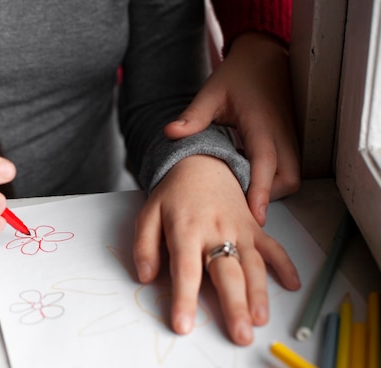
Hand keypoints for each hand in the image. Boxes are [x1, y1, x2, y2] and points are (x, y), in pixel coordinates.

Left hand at [133, 155, 299, 344]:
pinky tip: (292, 285)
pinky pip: (272, 247)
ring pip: (252, 264)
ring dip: (259, 293)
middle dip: (234, 306)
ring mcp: (239, 229)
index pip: (185, 271)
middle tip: (240, 336)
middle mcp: (215, 231)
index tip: (184, 326)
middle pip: (226, 273)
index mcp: (186, 230)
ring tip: (261, 320)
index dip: (184, 299)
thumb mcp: (148, 214)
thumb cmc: (172, 194)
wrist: (200, 163)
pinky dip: (285, 265)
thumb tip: (145, 278)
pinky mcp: (254, 227)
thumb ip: (144, 246)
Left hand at [164, 33, 300, 225]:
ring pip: (291, 178)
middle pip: (288, 179)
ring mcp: (288, 140)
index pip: (266, 162)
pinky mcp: (288, 143)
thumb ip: (193, 115)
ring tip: (241, 192)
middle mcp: (281, 135)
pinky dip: (272, 182)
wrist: (263, 58)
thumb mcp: (212, 92)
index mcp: (261, 124)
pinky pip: (287, 170)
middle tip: (238, 204)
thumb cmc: (238, 75)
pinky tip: (248, 179)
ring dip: (271, 190)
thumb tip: (170, 133)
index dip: (261, 190)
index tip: (254, 215)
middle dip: (268, 197)